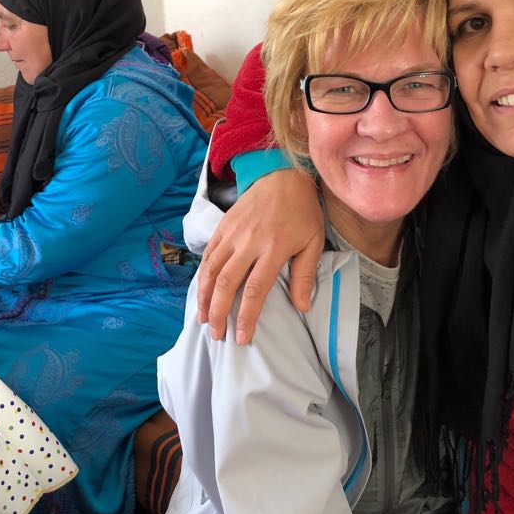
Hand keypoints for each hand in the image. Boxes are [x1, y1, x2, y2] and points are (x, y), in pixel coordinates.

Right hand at [198, 169, 323, 343]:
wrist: (282, 175)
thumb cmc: (302, 211)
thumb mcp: (313, 242)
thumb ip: (305, 275)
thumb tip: (302, 307)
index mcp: (273, 249)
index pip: (255, 290)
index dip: (246, 317)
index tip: (242, 337)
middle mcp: (248, 242)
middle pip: (226, 284)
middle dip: (218, 313)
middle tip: (217, 335)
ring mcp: (232, 233)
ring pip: (211, 270)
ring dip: (204, 297)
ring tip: (203, 318)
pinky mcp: (223, 226)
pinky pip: (208, 254)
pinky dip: (201, 275)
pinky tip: (201, 291)